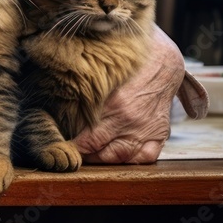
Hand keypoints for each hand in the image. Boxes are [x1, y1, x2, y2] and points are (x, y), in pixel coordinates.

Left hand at [75, 27, 183, 162]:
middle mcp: (132, 121)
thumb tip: (60, 102)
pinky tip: (118, 158)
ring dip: (105, 160)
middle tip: (73, 153)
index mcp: (115, 106)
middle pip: (103, 151)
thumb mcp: (102, 75)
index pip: (89, 139)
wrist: (162, 61)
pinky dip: (131, 161)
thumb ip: (86, 93)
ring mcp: (147, 129)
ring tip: (91, 156)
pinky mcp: (160, 132)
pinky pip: (147, 156)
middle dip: (86, 155)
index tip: (63, 147)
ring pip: (123, 157)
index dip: (75, 147)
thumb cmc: (127, 66)